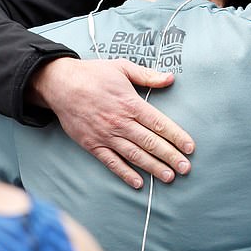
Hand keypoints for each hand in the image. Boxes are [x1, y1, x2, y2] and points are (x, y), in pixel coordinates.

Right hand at [30, 58, 194, 187]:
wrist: (60, 84)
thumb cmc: (93, 74)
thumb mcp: (122, 67)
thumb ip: (148, 75)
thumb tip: (170, 78)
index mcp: (131, 104)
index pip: (160, 124)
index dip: (177, 137)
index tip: (190, 148)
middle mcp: (121, 122)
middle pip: (151, 143)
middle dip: (170, 156)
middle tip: (186, 168)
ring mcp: (106, 135)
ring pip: (134, 155)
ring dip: (153, 167)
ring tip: (169, 177)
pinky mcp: (92, 144)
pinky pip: (111, 162)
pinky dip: (125, 174)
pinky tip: (138, 183)